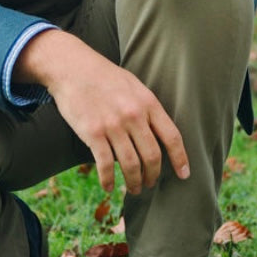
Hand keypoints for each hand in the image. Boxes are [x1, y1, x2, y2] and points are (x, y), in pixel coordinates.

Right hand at [14, 29, 188, 195]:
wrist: (72, 68)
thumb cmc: (105, 77)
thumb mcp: (134, 85)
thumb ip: (147, 108)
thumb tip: (160, 133)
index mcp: (148, 102)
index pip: (172, 136)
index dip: (180, 159)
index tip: (184, 175)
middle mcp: (134, 115)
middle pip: (152, 156)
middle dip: (153, 175)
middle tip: (150, 184)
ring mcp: (113, 125)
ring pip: (131, 165)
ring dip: (133, 183)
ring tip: (133, 189)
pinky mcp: (93, 133)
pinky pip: (105, 165)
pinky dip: (108, 180)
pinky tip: (108, 187)